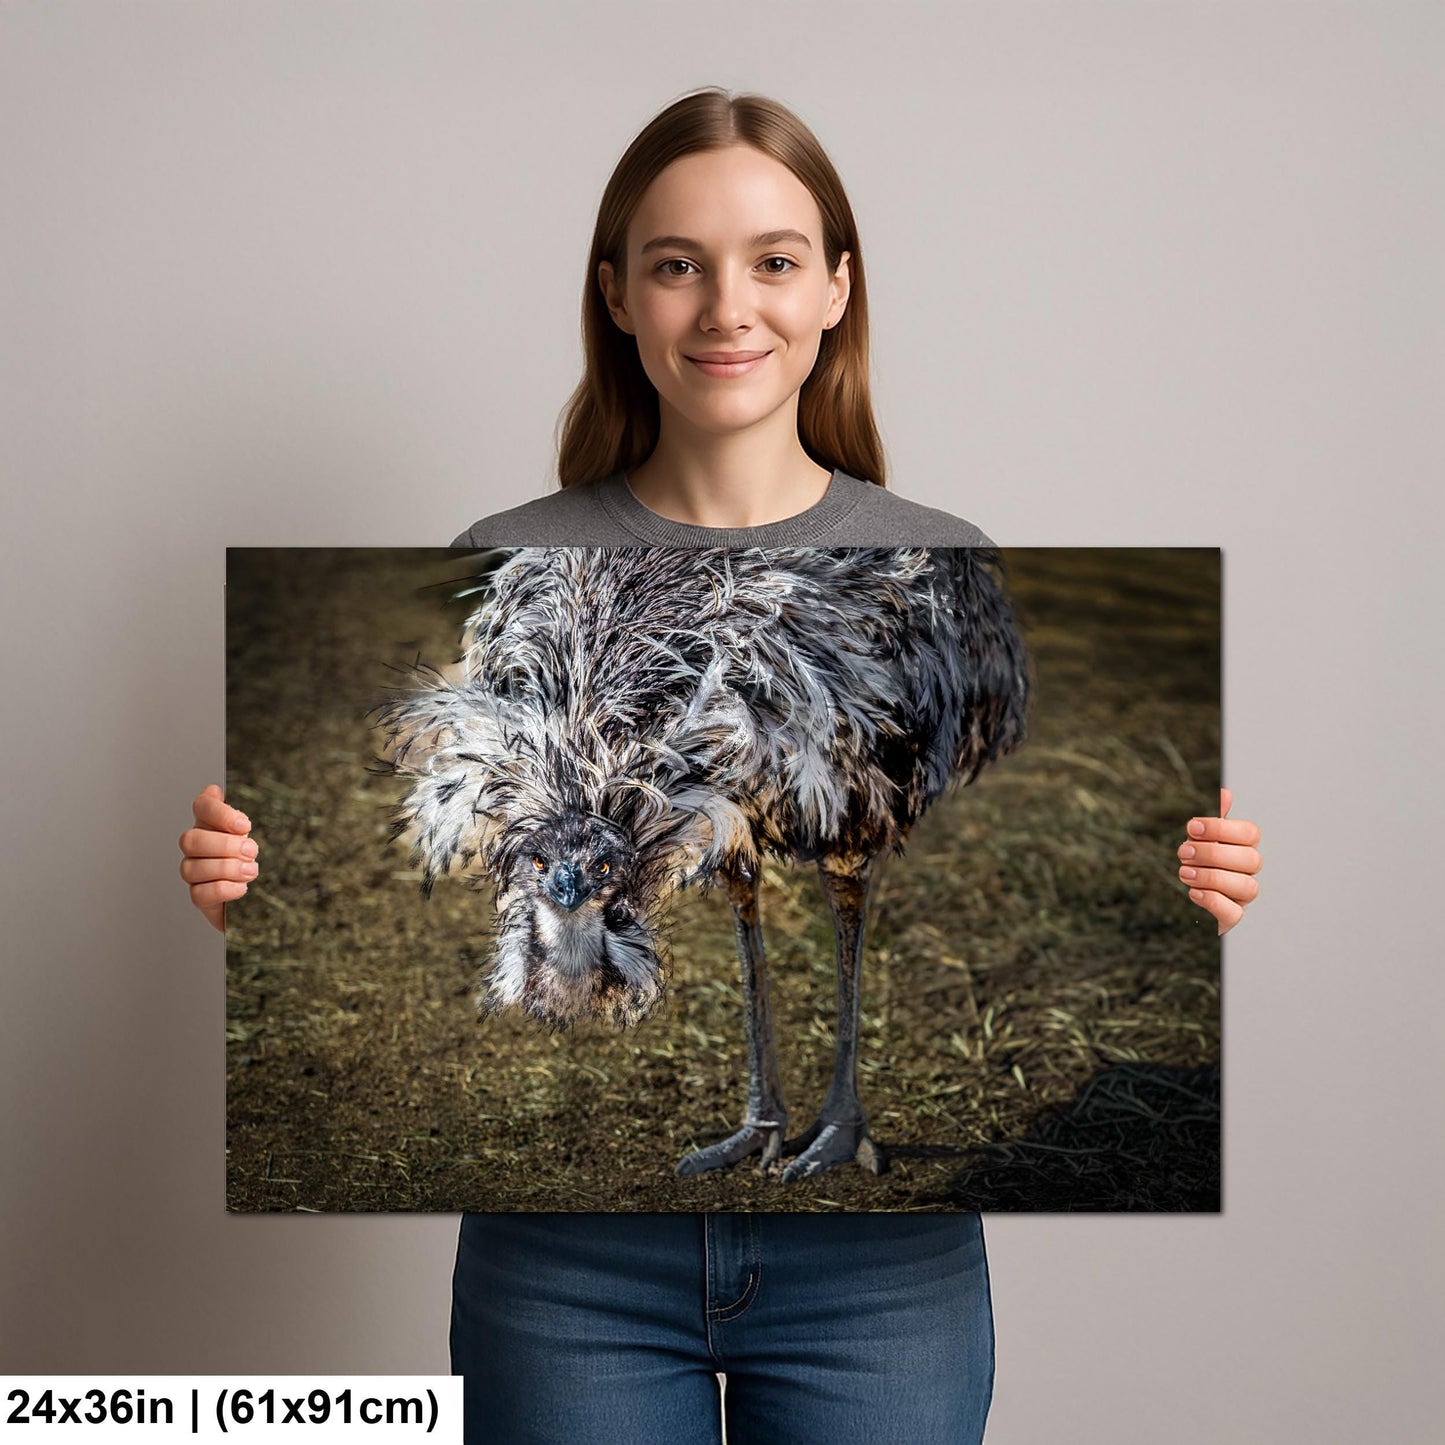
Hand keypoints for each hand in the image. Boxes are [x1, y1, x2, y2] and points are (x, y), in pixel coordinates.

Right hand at [178, 783, 257, 932]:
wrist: (254, 893)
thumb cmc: (248, 858)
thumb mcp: (248, 834)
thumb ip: (232, 816)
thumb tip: (213, 790)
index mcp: (209, 824)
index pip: (202, 806)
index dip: (219, 813)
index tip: (245, 826)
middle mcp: (196, 847)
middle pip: (192, 840)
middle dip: (225, 845)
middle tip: (251, 851)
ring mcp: (193, 872)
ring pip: (193, 868)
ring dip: (226, 868)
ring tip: (250, 870)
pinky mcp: (199, 896)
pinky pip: (200, 893)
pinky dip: (224, 889)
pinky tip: (241, 886)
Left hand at [1178, 787, 1259, 934]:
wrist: (1187, 896)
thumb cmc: (1199, 862)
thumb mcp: (1200, 838)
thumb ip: (1213, 820)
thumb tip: (1225, 793)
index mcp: (1243, 847)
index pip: (1250, 833)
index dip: (1221, 828)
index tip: (1192, 827)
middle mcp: (1248, 871)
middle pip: (1250, 860)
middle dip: (1213, 853)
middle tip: (1183, 852)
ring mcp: (1242, 895)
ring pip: (1246, 886)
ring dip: (1211, 877)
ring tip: (1185, 872)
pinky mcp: (1231, 916)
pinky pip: (1234, 913)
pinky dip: (1213, 901)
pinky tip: (1194, 892)